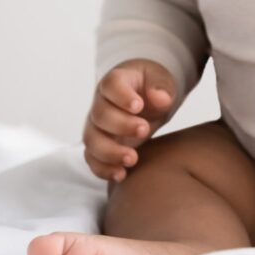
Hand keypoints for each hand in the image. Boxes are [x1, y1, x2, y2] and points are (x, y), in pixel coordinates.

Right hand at [82, 59, 177, 181]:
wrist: (142, 98)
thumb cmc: (150, 86)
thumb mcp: (161, 80)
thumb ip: (162, 87)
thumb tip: (162, 99)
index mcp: (116, 81)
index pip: (111, 85)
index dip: (122, 96)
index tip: (138, 106)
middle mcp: (100, 103)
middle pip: (100, 115)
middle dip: (121, 125)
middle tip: (144, 129)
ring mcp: (96, 125)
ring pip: (92, 140)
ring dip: (110, 152)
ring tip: (133, 158)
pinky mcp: (98, 145)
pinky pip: (92, 159)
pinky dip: (103, 169)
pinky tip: (121, 174)